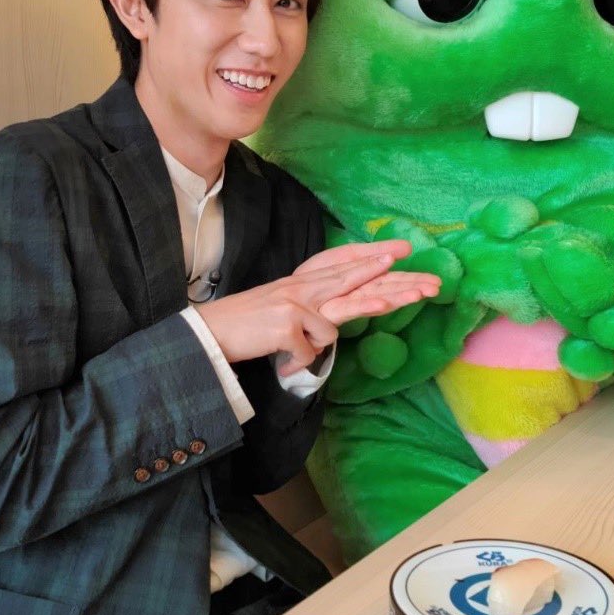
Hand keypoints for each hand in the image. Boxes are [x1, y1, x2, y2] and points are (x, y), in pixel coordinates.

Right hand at [195, 245, 438, 376]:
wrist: (210, 334)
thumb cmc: (247, 326)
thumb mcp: (281, 313)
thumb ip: (308, 315)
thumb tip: (329, 330)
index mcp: (301, 284)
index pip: (341, 267)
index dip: (369, 259)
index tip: (397, 251)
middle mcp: (300, 290)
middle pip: (349, 280)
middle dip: (381, 272)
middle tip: (403, 259)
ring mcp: (294, 307)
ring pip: (337, 316)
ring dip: (351, 318)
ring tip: (385, 305)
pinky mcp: (286, 327)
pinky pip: (308, 352)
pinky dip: (296, 363)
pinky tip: (283, 362)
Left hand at [297, 239, 440, 326]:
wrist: (278, 299)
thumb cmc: (312, 280)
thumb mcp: (345, 258)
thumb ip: (375, 252)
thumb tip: (407, 248)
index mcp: (360, 282)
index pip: (392, 281)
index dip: (413, 281)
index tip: (437, 283)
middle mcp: (354, 296)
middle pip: (388, 290)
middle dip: (412, 288)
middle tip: (436, 288)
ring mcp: (341, 303)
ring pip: (374, 298)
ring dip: (398, 296)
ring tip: (420, 293)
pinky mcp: (325, 310)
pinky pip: (349, 307)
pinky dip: (367, 305)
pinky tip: (383, 302)